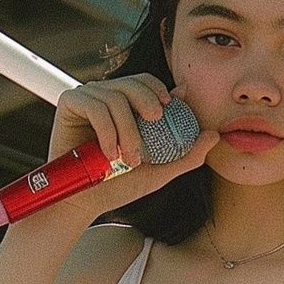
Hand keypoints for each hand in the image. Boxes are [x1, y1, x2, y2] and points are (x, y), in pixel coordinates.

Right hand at [45, 76, 218, 226]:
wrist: (84, 202)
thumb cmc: (119, 186)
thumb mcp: (160, 171)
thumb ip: (187, 154)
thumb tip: (214, 135)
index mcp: (127, 106)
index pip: (147, 83)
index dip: (160, 89)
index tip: (169, 107)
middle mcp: (107, 97)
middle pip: (133, 81)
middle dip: (147, 99)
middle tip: (155, 121)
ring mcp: (87, 98)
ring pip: (115, 96)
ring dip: (127, 129)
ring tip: (129, 159)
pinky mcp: (70, 104)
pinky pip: (95, 105)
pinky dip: (106, 130)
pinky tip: (109, 154)